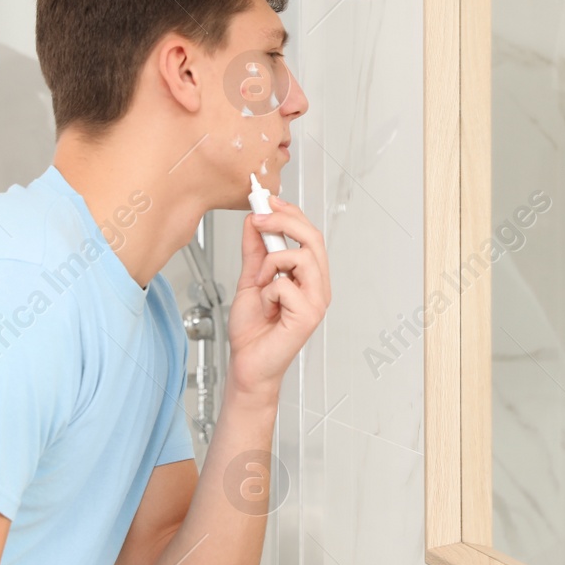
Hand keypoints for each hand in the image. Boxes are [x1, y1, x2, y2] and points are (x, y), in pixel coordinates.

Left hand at [227, 196, 330, 396]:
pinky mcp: (309, 315)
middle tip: (258, 218)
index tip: (266, 201)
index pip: (308, 234)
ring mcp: (317, 301)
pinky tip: (265, 307)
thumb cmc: (252, 330)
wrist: (246, 364)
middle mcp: (318, 286)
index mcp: (309, 276)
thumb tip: (253, 221)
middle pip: (312, 238)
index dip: (290, 213)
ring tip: (260, 282)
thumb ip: (255, 251)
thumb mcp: (250, 280)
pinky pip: (285, 284)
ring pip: (302, 257)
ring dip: (272, 263)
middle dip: (283, 222)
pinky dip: (267, 292)